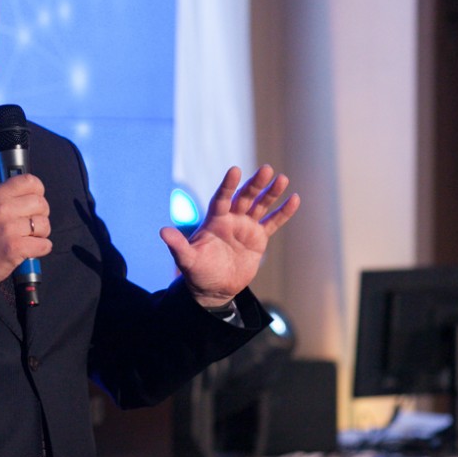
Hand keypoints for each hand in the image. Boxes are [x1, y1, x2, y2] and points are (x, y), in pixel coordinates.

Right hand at [0, 174, 51, 311]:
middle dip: (42, 216)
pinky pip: (44, 245)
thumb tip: (31, 196)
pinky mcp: (15, 248)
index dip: (38, 192)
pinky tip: (29, 250)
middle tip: (31, 225)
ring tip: (28, 239)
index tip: (35, 202)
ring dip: (41, 234)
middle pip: (41, 203)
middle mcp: (2, 209)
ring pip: (45, 225)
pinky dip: (41, 249)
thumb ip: (6, 199)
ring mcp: (9, 228)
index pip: (29, 181)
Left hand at [159, 165, 299, 307]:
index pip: (221, 198)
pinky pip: (273, 222)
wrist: (214, 288)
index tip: (235, 170)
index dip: (227, 186)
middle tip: (267, 169)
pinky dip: (283, 212)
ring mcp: (246, 227)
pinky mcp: (258, 238)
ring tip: (282, 179)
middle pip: (244, 197)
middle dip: (255, 184)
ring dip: (271, 193)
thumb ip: (177, 245)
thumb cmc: (198, 272)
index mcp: (214, 221)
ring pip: (260, 205)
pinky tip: (294, 199)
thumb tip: (162, 231)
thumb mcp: (187, 260)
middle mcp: (231, 219)